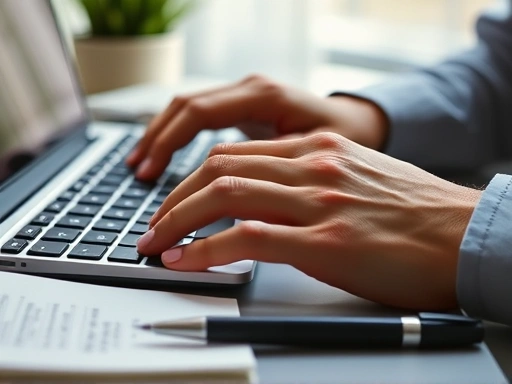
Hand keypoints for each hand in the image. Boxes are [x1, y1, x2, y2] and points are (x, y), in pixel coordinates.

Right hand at [126, 74, 387, 179]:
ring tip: (139, 168)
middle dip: (155, 144)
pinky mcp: (244, 108)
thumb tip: (233, 210)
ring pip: (186, 109)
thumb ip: (276, 177)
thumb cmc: (349, 142)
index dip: (167, 146)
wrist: (364, 122)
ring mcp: (245, 95)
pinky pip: (199, 117)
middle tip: (139, 179)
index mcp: (264, 96)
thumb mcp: (315, 159)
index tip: (149, 179)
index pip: (197, 114)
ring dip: (159, 137)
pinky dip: (176, 136)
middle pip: (184, 108)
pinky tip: (163, 157)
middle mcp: (250, 88)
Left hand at [136, 132, 480, 310]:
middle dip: (173, 198)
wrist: (464, 234)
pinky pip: (246, 238)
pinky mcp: (325, 242)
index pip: (234, 154)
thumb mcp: (355, 177)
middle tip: (153, 224)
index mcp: (317, 149)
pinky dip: (205, 249)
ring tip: (155, 243)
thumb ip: (309, 180)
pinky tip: (184, 260)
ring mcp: (317, 202)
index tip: (175, 201)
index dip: (193, 178)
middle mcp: (312, 166)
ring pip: (224, 195)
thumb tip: (267, 200)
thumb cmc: (413, 214)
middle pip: (218, 169)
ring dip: (177, 220)